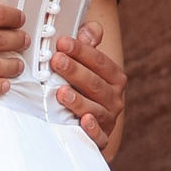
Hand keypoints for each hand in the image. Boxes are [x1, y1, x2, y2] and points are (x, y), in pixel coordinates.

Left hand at [51, 21, 125, 152]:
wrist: (87, 128)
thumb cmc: (83, 89)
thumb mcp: (87, 66)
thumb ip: (89, 45)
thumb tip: (87, 31)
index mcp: (114, 78)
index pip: (100, 61)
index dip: (81, 51)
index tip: (62, 42)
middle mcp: (114, 98)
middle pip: (95, 84)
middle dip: (75, 71)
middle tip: (56, 61)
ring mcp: (108, 119)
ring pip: (95, 109)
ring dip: (78, 100)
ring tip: (61, 92)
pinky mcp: (101, 139)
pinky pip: (99, 136)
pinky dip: (92, 130)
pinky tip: (84, 121)